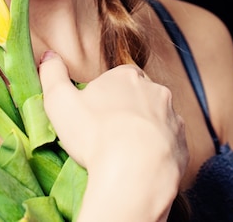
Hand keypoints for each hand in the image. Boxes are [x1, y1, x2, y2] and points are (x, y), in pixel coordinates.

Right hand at [38, 51, 187, 221]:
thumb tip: (48, 56)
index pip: (116, 79)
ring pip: (155, 119)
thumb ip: (51, 74)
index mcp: (127, 75)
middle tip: (106, 135)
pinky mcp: (184, 145)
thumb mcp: (59, 101)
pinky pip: (169, 144)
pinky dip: (157, 151)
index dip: (103, 96)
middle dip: (125, 111)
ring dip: (143, 131)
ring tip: (124, 153)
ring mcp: (173, 118)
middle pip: (137, 96)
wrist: (135, 175)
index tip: (93, 116)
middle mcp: (156, 90)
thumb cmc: (95, 135)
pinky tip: (141, 164)